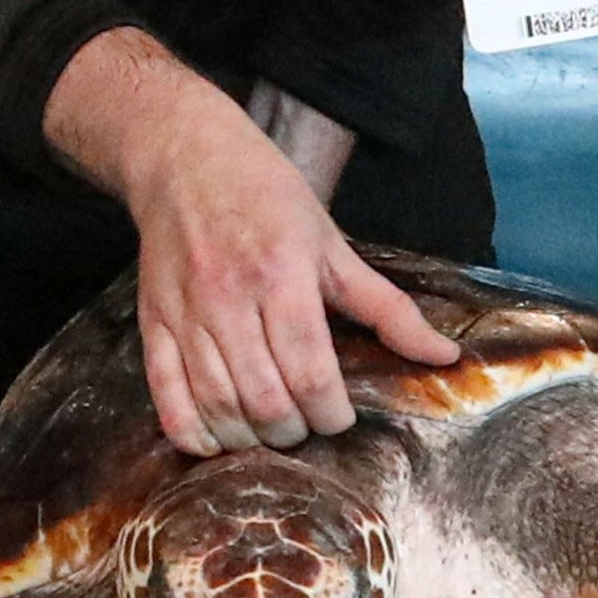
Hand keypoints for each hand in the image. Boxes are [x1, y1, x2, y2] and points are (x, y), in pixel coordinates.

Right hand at [47, 30, 456, 451]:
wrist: (184, 158)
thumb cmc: (266, 196)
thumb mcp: (333, 243)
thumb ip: (387, 308)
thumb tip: (444, 356)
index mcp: (283, 275)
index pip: (311, 372)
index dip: (332, 413)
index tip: (340, 417)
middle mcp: (230, 298)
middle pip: (265, 399)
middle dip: (295, 429)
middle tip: (307, 424)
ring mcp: (186, 314)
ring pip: (218, 405)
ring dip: (251, 437)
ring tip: (271, 431)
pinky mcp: (153, 323)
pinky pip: (167, 397)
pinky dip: (192, 433)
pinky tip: (218, 439)